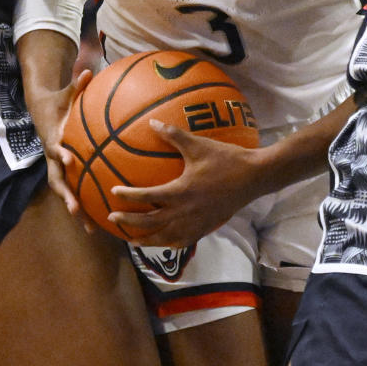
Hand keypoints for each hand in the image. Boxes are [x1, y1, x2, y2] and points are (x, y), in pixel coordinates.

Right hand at [28, 67, 92, 218]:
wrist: (41, 112)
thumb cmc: (57, 102)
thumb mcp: (64, 93)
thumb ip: (77, 85)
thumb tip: (89, 71)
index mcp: (53, 139)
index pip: (55, 149)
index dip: (61, 154)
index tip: (70, 160)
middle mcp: (53, 157)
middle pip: (56, 180)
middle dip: (66, 195)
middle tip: (76, 209)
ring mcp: (57, 167)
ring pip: (65, 191)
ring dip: (76, 208)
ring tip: (90, 228)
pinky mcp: (65, 172)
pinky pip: (75, 190)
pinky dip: (85, 206)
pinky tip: (99, 222)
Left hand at [108, 121, 264, 247]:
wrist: (254, 178)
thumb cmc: (226, 159)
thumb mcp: (198, 145)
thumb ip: (173, 135)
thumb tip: (152, 122)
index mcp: (180, 192)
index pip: (147, 197)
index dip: (128, 196)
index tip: (113, 192)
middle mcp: (185, 212)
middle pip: (150, 223)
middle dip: (129, 222)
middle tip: (112, 217)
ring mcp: (195, 224)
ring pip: (164, 238)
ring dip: (146, 239)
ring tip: (132, 239)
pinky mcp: (206, 228)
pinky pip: (182, 241)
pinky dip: (167, 243)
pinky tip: (162, 241)